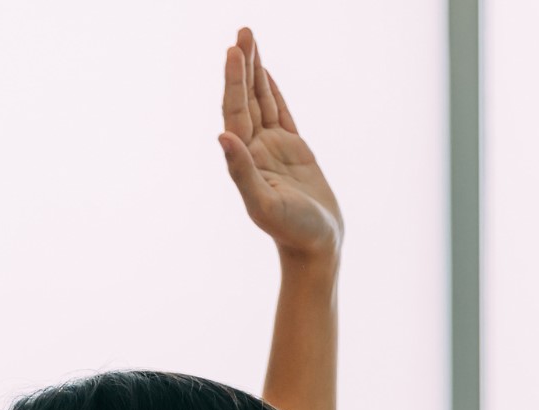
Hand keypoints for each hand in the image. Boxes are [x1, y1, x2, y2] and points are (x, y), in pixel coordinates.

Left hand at [218, 28, 341, 263]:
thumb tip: (223, 137)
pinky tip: (266, 76)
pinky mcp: (294, 151)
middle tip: (244, 31)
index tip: (235, 49)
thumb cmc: (291, 231)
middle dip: (244, 65)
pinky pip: (281, 113)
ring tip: (250, 41)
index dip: (234, 81)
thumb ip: (241, 171)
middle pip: (246, 99)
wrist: (316, 248)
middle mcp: (255, 149)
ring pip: (262, 101)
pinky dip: (272, 92)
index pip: (236, 111)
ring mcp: (273, 148)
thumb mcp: (264, 203)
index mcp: (245, 157)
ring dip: (256, 72)